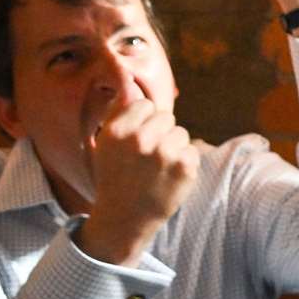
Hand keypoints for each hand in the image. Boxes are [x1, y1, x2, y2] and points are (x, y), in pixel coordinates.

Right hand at [75, 98, 199, 265]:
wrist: (126, 217)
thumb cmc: (116, 175)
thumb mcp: (106, 143)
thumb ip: (120, 111)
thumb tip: (131, 81)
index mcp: (118, 131)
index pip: (145, 105)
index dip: (143, 122)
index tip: (137, 141)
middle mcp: (140, 140)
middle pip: (166, 117)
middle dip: (160, 133)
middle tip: (148, 158)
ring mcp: (164, 154)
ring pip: (181, 133)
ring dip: (173, 148)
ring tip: (158, 169)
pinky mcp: (185, 167)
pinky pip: (192, 150)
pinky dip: (185, 163)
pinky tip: (169, 177)